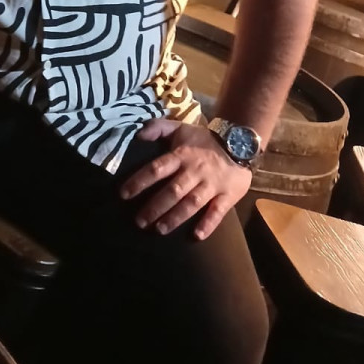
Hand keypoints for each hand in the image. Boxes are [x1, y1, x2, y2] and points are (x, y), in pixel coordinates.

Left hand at [120, 118, 251, 239]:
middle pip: (173, 191)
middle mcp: (194, 171)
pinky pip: (218, 211)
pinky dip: (208, 223)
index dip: (139, 181)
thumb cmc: (203, 139)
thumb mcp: (180, 128)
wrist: (240, 142)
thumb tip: (138, 135)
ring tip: (159, 229)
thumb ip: (157, 128)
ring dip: (176, 217)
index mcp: (181, 155)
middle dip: (155, 207)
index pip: (157, 169)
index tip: (123, 194)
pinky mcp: (228, 195)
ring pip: (192, 203)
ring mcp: (212, 184)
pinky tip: (197, 235)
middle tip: (139, 221)